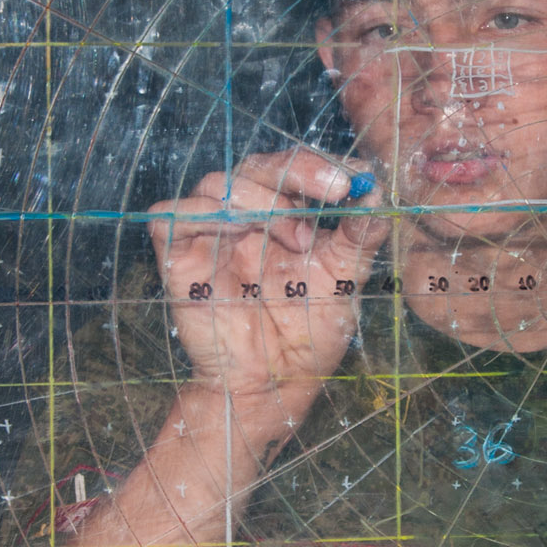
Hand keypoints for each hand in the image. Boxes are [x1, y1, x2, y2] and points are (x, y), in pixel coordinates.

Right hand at [147, 148, 385, 404]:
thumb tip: (377, 192)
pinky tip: (233, 231)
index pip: (296, 167)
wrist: (276, 383)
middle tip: (334, 191)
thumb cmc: (312, 331)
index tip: (354, 177)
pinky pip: (169, 215)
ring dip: (258, 198)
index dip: (322, 164)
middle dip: (297, 171)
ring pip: (217, 184)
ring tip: (295, 237)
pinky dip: (197, 213)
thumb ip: (360, 236)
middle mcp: (249, 217)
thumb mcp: (346, 279)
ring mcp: (213, 234)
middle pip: (258, 166)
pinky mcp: (179, 256)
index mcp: (289, 214)